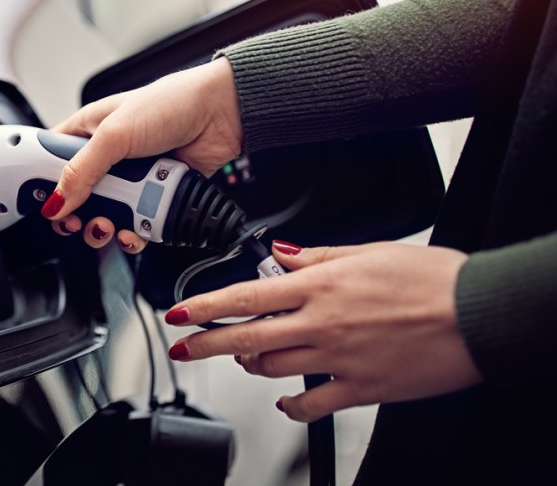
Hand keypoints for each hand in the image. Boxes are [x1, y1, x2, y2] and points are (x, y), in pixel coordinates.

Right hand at [41, 58, 241, 252]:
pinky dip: (133, 233)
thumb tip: (56, 201)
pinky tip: (134, 230)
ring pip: (105, 215)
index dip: (42, 182)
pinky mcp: (154, 195)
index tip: (39, 202)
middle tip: (78, 221)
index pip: (51, 159)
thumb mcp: (115, 134)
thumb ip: (82, 170)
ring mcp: (132, 177)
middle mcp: (108, 156)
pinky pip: (135, 224)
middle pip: (76, 196)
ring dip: (104, 227)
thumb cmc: (171, 103)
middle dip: (76, 215)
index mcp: (89, 130)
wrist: (222, 114)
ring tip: (110, 226)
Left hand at [163, 241, 483, 422]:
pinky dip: (291, 405)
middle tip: (184, 348)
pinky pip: (310, 404)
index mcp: (319, 285)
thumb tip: (279, 253)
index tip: (178, 313)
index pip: (245, 296)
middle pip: (246, 338)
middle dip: (206, 344)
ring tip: (244, 359)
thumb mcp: (369, 251)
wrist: (478, 314)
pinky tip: (286, 401)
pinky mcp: (359, 388)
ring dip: (251, 365)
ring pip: (272, 369)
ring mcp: (338, 358)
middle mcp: (321, 323)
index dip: (204, 306)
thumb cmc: (432, 280)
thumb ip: (316, 256)